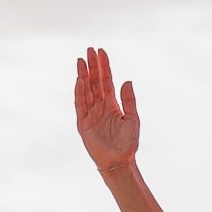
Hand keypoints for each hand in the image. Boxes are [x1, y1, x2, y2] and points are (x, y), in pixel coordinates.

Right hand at [74, 45, 139, 172]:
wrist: (120, 161)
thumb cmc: (128, 143)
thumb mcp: (132, 119)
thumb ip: (129, 100)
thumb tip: (127, 81)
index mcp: (112, 104)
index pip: (106, 81)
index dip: (104, 66)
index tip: (102, 52)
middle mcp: (100, 106)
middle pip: (94, 82)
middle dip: (92, 66)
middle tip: (89, 50)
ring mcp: (90, 113)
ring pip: (86, 90)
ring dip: (83, 75)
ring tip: (81, 60)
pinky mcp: (83, 123)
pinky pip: (80, 105)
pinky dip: (79, 92)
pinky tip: (79, 80)